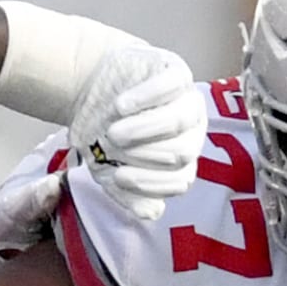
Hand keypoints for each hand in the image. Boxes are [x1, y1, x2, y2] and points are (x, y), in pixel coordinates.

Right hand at [69, 44, 206, 223]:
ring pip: (179, 122)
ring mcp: (188, 101)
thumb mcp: (108, 168)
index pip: (180, 181)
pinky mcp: (177, 72)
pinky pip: (171, 87)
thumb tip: (152, 212)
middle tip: (112, 146)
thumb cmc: (105, 129)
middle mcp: (192, 133)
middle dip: (143, 155)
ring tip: (113, 131)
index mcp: (182, 161)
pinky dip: (145, 98)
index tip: (118, 177)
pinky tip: (121, 106)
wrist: (94, 84)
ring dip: (143, 130)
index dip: (149, 183)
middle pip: (181, 153)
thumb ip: (128, 194)